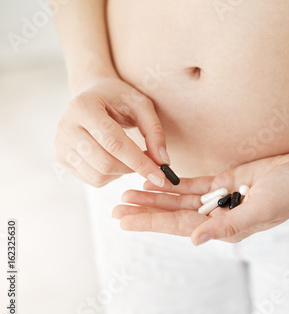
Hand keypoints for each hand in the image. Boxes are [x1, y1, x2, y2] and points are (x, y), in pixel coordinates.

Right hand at [54, 77, 169, 186]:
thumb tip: (163, 162)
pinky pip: (91, 180)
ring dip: (122, 173)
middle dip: (133, 168)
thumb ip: (155, 132)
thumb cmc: (119, 98)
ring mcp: (60, 144)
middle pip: (105, 163)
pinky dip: (110, 176)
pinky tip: (116, 160)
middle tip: (149, 162)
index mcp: (84, 107)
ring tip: (130, 157)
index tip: (161, 176)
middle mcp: (66, 127)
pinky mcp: (61, 158)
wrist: (92, 93)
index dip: (139, 162)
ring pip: (98, 176)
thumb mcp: (142, 106)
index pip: (114, 143)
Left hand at [112, 152, 288, 244]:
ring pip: (180, 199)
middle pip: (174, 213)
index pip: (179, 225)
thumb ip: (227, 225)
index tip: (124, 220)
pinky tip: (157, 179)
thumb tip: (193, 239)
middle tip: (116, 209)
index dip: (151, 221)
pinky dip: (176, 183)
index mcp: (226, 227)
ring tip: (129, 192)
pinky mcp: (226, 181)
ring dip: (156, 195)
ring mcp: (221, 198)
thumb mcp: (261, 209)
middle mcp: (219, 215)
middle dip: (146, 210)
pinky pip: (195, 184)